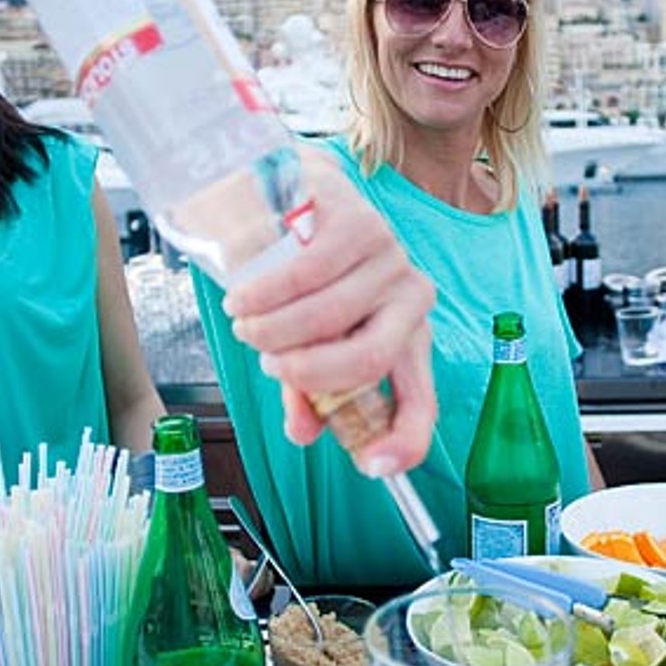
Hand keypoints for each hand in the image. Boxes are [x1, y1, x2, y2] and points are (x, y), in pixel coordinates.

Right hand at [221, 148, 436, 473]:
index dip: (405, 440)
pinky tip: (243, 298)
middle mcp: (411, 298)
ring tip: (246, 323)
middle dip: (307, 372)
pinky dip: (264, 295)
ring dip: (274, 331)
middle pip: (368, 358)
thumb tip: (303, 433)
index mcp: (408, 338)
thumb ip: (310, 390)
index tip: (374, 467)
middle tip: (269, 363)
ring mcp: (389, 256)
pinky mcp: (358, 221)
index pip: (422, 399)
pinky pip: (306, 273)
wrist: (298, 198)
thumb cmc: (307, 281)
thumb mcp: (309, 344)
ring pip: (330, 315)